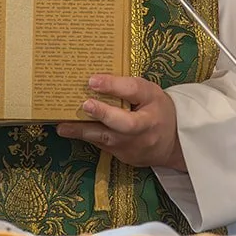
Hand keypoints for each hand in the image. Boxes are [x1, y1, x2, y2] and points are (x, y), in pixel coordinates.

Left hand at [55, 75, 184, 170]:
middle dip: (104, 114)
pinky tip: (69, 131)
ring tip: (62, 126)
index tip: (92, 80)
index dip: (114, 85)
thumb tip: (93, 80)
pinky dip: (86, 137)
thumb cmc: (156, 109)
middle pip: (126, 123)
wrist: (173, 142)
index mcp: (153, 102)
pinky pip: (103, 145)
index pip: (135, 91)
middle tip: (85, 104)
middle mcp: (145, 126)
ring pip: (108, 139)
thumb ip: (126, 87)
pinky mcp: (124, 156)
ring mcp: (134, 145)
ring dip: (84, 131)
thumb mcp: (148, 92)